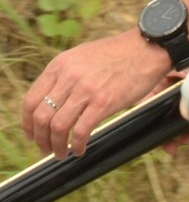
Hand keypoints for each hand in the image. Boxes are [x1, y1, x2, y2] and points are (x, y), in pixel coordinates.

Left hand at [21, 30, 172, 157]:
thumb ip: (66, 75)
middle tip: (45, 149)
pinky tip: (81, 149)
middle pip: (41, 117)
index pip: (30, 100)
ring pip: (58, 127)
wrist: (149, 47)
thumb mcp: (83, 56)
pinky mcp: (104, 102)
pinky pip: (81, 131)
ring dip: (56, 146)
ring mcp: (86, 90)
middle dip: (40, 139)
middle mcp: (69, 77)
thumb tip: (53, 99)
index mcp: (60, 65)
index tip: (32, 134)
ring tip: (61, 154)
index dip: (27, 123)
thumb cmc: (120, 52)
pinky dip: (78, 145)